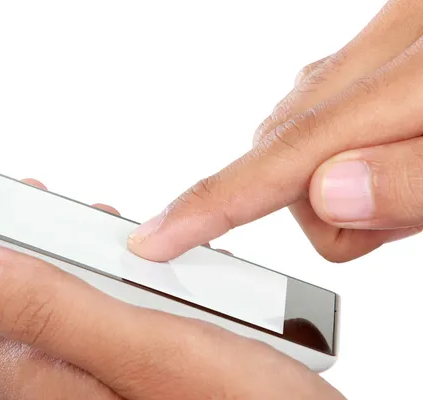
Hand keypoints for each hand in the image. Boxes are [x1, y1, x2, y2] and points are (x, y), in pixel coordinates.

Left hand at [0, 179, 343, 399]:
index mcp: (43, 390)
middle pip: (5, 315)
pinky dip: (110, 296)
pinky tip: (146, 286)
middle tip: (74, 221)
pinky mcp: (120, 386)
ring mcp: (89, 393)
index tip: (8, 207)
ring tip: (117, 246)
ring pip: (52, 319)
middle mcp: (55, 398)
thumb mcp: (150, 350)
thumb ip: (49, 311)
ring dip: (78, 271)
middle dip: (35, 256)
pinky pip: (91, 333)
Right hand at [127, 0, 422, 262]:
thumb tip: (329, 194)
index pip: (281, 152)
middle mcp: (377, 51)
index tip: (158, 237)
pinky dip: (346, 153)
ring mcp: (369, 49)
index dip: (214, 203)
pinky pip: (319, 119)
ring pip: (298, 144)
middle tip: (404, 212)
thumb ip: (415, 177)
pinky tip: (398, 152)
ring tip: (411, 186)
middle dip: (329, 208)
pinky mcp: (368, 56)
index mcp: (409, 75)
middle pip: (285, 159)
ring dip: (340, 183)